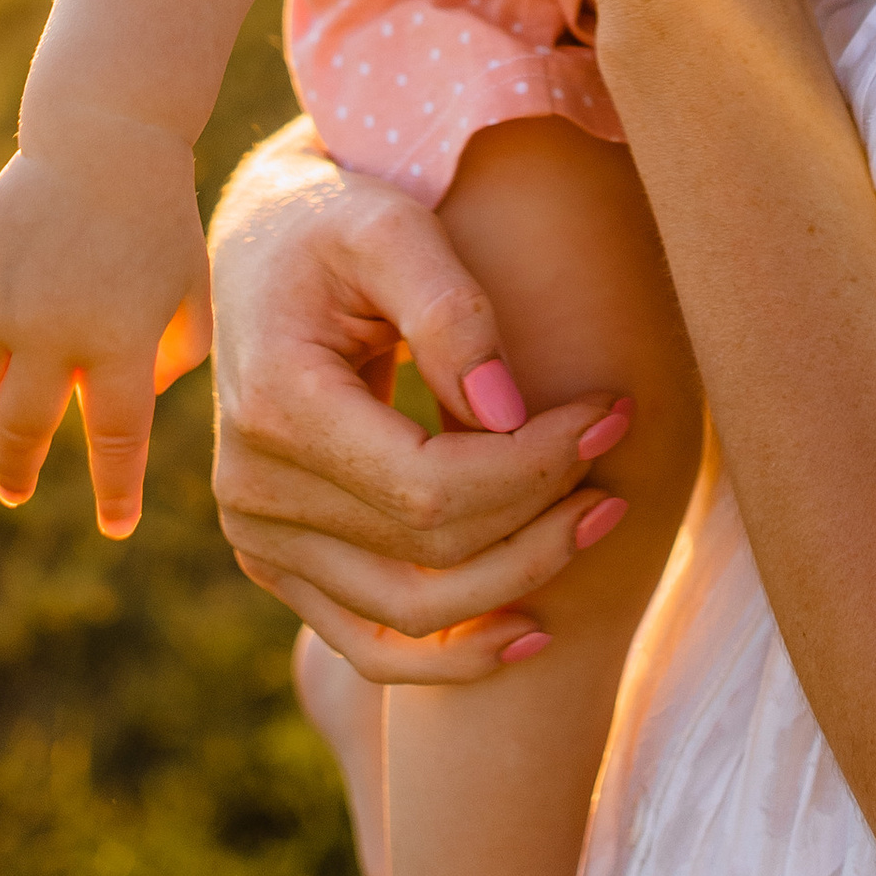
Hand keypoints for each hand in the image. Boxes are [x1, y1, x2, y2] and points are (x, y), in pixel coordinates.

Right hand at [0, 114, 209, 536]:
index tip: (117, 528)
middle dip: (17, 473)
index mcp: (119, 343)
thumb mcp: (188, 288)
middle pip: (21, 436)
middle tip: (17, 489)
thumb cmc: (159, 219)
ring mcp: (0, 299)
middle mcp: (53, 332)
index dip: (116, 492)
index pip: (117, 444)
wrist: (110, 134)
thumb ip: (172, 356)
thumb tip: (130, 407)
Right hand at [210, 122, 633, 682]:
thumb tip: (509, 412)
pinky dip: (452, 655)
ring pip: (409, 612)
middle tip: (621, 465)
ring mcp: (260, 540)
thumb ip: (450, 308)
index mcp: (277, 405)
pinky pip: (370, 644)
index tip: (610, 414)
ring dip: (516, 581)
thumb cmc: (335, 221)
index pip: (431, 484)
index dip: (535, 465)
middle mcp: (253, 491)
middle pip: (430, 550)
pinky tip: (531, 635)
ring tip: (599, 521)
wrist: (262, 249)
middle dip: (542, 514)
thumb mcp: (389, 225)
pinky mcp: (278, 564)